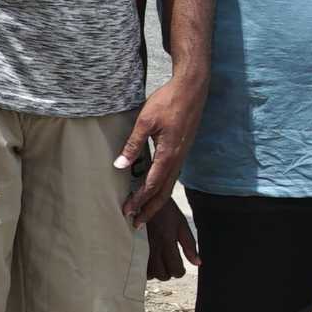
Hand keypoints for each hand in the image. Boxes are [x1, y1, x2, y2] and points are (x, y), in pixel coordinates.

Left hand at [116, 77, 205, 220]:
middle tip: (136, 223)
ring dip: (156, 200)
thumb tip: (119, 166)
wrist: (192, 88)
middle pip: (164, 192)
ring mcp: (182, 155)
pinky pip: (173, 175)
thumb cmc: (168, 102)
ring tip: (145, 211)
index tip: (127, 212)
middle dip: (150, 209)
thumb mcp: (145, 122)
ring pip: (170, 185)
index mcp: (168, 154)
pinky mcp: (182, 149)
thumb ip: (132, 145)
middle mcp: (177, 159)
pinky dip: (163, 187)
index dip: (139, 201)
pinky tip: (156, 188)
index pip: (152, 185)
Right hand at [143, 198, 199, 281]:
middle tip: (168, 262)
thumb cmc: (164, 210)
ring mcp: (139, 248)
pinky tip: (148, 258)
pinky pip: (136, 267)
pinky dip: (143, 267)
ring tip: (158, 260)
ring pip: (149, 274)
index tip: (179, 266)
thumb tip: (198, 263)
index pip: (175, 270)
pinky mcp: (130, 246)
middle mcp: (152, 247)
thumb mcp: (181, 224)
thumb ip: (189, 245)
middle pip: (162, 275)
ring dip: (155, 270)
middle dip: (168, 271)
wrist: (142, 198)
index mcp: (167, 241)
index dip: (179, 271)